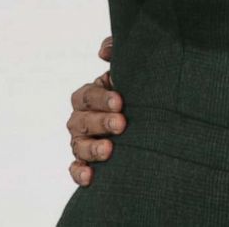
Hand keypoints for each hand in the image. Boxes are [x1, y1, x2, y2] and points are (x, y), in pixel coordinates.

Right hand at [67, 36, 124, 186]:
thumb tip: (104, 52)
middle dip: (100, 122)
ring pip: (77, 146)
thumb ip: (117, 53)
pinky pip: (76, 168)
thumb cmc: (137, 91)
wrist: (152, 119)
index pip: (87, 95)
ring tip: (109, 150)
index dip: (101, 98)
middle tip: (121, 124)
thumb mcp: (131, 70)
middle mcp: (82, 119)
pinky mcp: (87, 162)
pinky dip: (79, 173)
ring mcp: (83, 141)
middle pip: (81, 121)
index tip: (120, 101)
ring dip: (91, 148)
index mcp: (90, 96)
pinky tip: (90, 177)